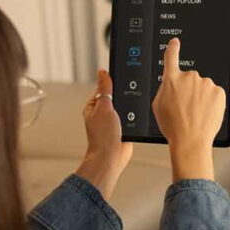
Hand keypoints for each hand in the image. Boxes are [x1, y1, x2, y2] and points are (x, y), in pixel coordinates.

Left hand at [75, 69, 132, 199]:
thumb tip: (102, 72)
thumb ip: (105, 89)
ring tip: (130, 111)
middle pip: (116, 96)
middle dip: (123, 96)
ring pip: (125, 106)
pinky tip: (136, 117)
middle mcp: (102, 113)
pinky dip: (135, 116)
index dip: (113, 83)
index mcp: (93, 106)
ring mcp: (113, 121)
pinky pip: (131, 116)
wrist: (112, 157)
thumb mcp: (104, 107)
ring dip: (130, 107)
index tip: (122, 79)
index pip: (104, 88)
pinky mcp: (124, 128)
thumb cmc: (103, 136)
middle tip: (127, 99)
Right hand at [152, 38, 225, 180]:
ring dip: (201, 97)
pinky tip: (205, 113)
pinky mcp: (219, 92)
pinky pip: (214, 94)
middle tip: (186, 107)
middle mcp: (190, 77)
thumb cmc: (173, 126)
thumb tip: (170, 85)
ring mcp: (206, 83)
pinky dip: (211, 102)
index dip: (173, 48)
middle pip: (190, 80)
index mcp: (172, 80)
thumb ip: (164, 89)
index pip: (171, 57)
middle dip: (189, 90)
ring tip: (195, 113)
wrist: (190, 140)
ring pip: (203, 88)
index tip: (175, 42)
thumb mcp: (157, 106)